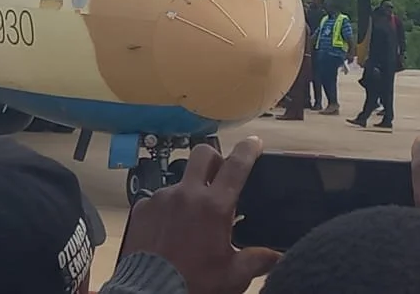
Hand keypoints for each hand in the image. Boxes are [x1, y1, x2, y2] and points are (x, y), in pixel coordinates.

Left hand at [120, 136, 279, 293]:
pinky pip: (159, 199)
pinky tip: (170, 230)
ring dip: (190, 192)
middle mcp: (186, 194)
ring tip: (192, 221)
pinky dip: (168, 209)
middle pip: (203, 155)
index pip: (236, 167)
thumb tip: (277, 255)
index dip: (248, 150)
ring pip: (180, 181)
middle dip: (216, 158)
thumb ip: (257, 260)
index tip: (254, 142)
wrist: (151, 292)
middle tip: (221, 174)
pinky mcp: (142, 207)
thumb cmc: (195, 283)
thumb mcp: (233, 275)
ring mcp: (161, 197)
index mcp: (214, 207)